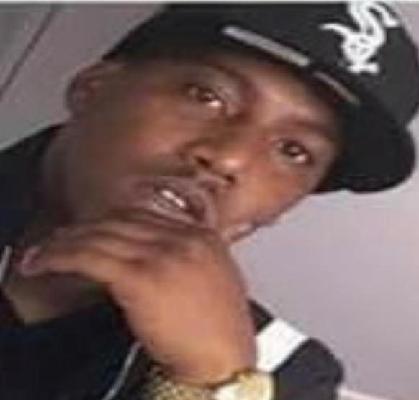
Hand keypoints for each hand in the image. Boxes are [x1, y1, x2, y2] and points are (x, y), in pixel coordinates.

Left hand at [17, 210, 256, 384]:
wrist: (225, 361)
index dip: (111, 221)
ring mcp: (162, 256)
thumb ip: (188, 258)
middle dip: (86, 228)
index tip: (94, 229)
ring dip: (66, 241)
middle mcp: (182, 240)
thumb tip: (155, 253)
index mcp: (201, 237)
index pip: (145, 215)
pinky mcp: (142, 278)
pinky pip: (90, 258)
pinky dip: (61, 257)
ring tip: (45, 250)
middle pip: (121, 221)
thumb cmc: (221, 330)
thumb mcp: (214, 279)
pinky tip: (45, 262)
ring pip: (101, 236)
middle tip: (64, 237)